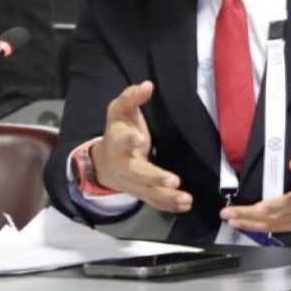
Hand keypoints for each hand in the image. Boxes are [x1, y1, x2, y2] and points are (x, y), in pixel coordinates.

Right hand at [93, 81, 192, 212]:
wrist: (103, 162)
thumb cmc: (118, 131)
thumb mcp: (119, 111)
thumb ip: (131, 98)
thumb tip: (148, 85)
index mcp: (117, 141)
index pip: (121, 140)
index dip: (129, 140)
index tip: (140, 140)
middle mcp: (123, 164)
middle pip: (137, 172)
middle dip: (154, 177)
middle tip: (173, 180)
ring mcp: (131, 181)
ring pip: (147, 192)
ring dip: (167, 197)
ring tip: (186, 198)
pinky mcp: (140, 192)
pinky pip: (153, 201)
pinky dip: (168, 206)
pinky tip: (185, 205)